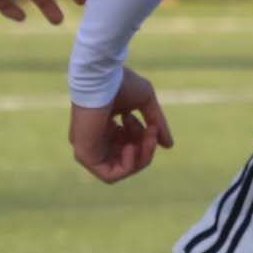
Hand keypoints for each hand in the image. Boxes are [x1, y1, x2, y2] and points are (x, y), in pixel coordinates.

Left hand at [72, 67, 172, 183]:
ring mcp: (88, 149)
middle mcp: (95, 140)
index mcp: (104, 127)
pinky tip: (131, 147)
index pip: (130, 145)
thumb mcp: (146, 102)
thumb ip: (156, 123)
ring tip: (146, 133)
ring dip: (142, 155)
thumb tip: (168, 146)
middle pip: (128, 159)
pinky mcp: (84, 155)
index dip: (145, 139)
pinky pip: (109, 176)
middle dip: (146, 147)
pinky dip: (128, 166)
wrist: (101, 77)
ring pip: (121, 169)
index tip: (149, 124)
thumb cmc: (120, 82)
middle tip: (151, 128)